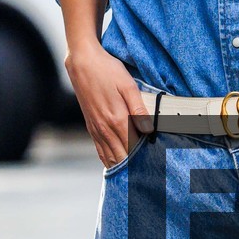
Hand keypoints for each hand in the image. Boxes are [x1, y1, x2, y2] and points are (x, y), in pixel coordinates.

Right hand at [65, 41, 146, 167]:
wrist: (83, 63)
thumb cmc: (107, 70)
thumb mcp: (128, 85)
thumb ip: (138, 109)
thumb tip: (149, 130)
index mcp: (117, 119)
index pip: (133, 148)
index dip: (145, 158)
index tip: (156, 164)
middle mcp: (105, 128)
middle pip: (122, 157)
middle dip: (135, 167)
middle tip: (149, 174)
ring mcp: (96, 129)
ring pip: (110, 157)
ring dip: (122, 167)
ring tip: (135, 175)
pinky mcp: (91, 127)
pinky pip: (100, 151)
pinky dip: (108, 161)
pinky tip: (116, 165)